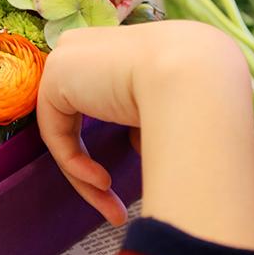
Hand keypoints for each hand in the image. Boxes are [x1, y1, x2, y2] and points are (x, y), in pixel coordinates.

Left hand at [37, 21, 253, 249]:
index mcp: (119, 48)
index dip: (114, 140)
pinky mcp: (56, 74)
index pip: (101, 98)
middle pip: (78, 117)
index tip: (132, 178)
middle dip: (91, 167)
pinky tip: (104, 183)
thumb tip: (137, 141)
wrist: (196, 76)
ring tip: (113, 208)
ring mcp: (70, 56)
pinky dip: (75, 163)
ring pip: (65, 130)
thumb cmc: (197, 92)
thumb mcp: (169, 108)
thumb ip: (144, 120)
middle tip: (115, 206)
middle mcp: (92, 47)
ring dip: (85, 175)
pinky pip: (56, 132)